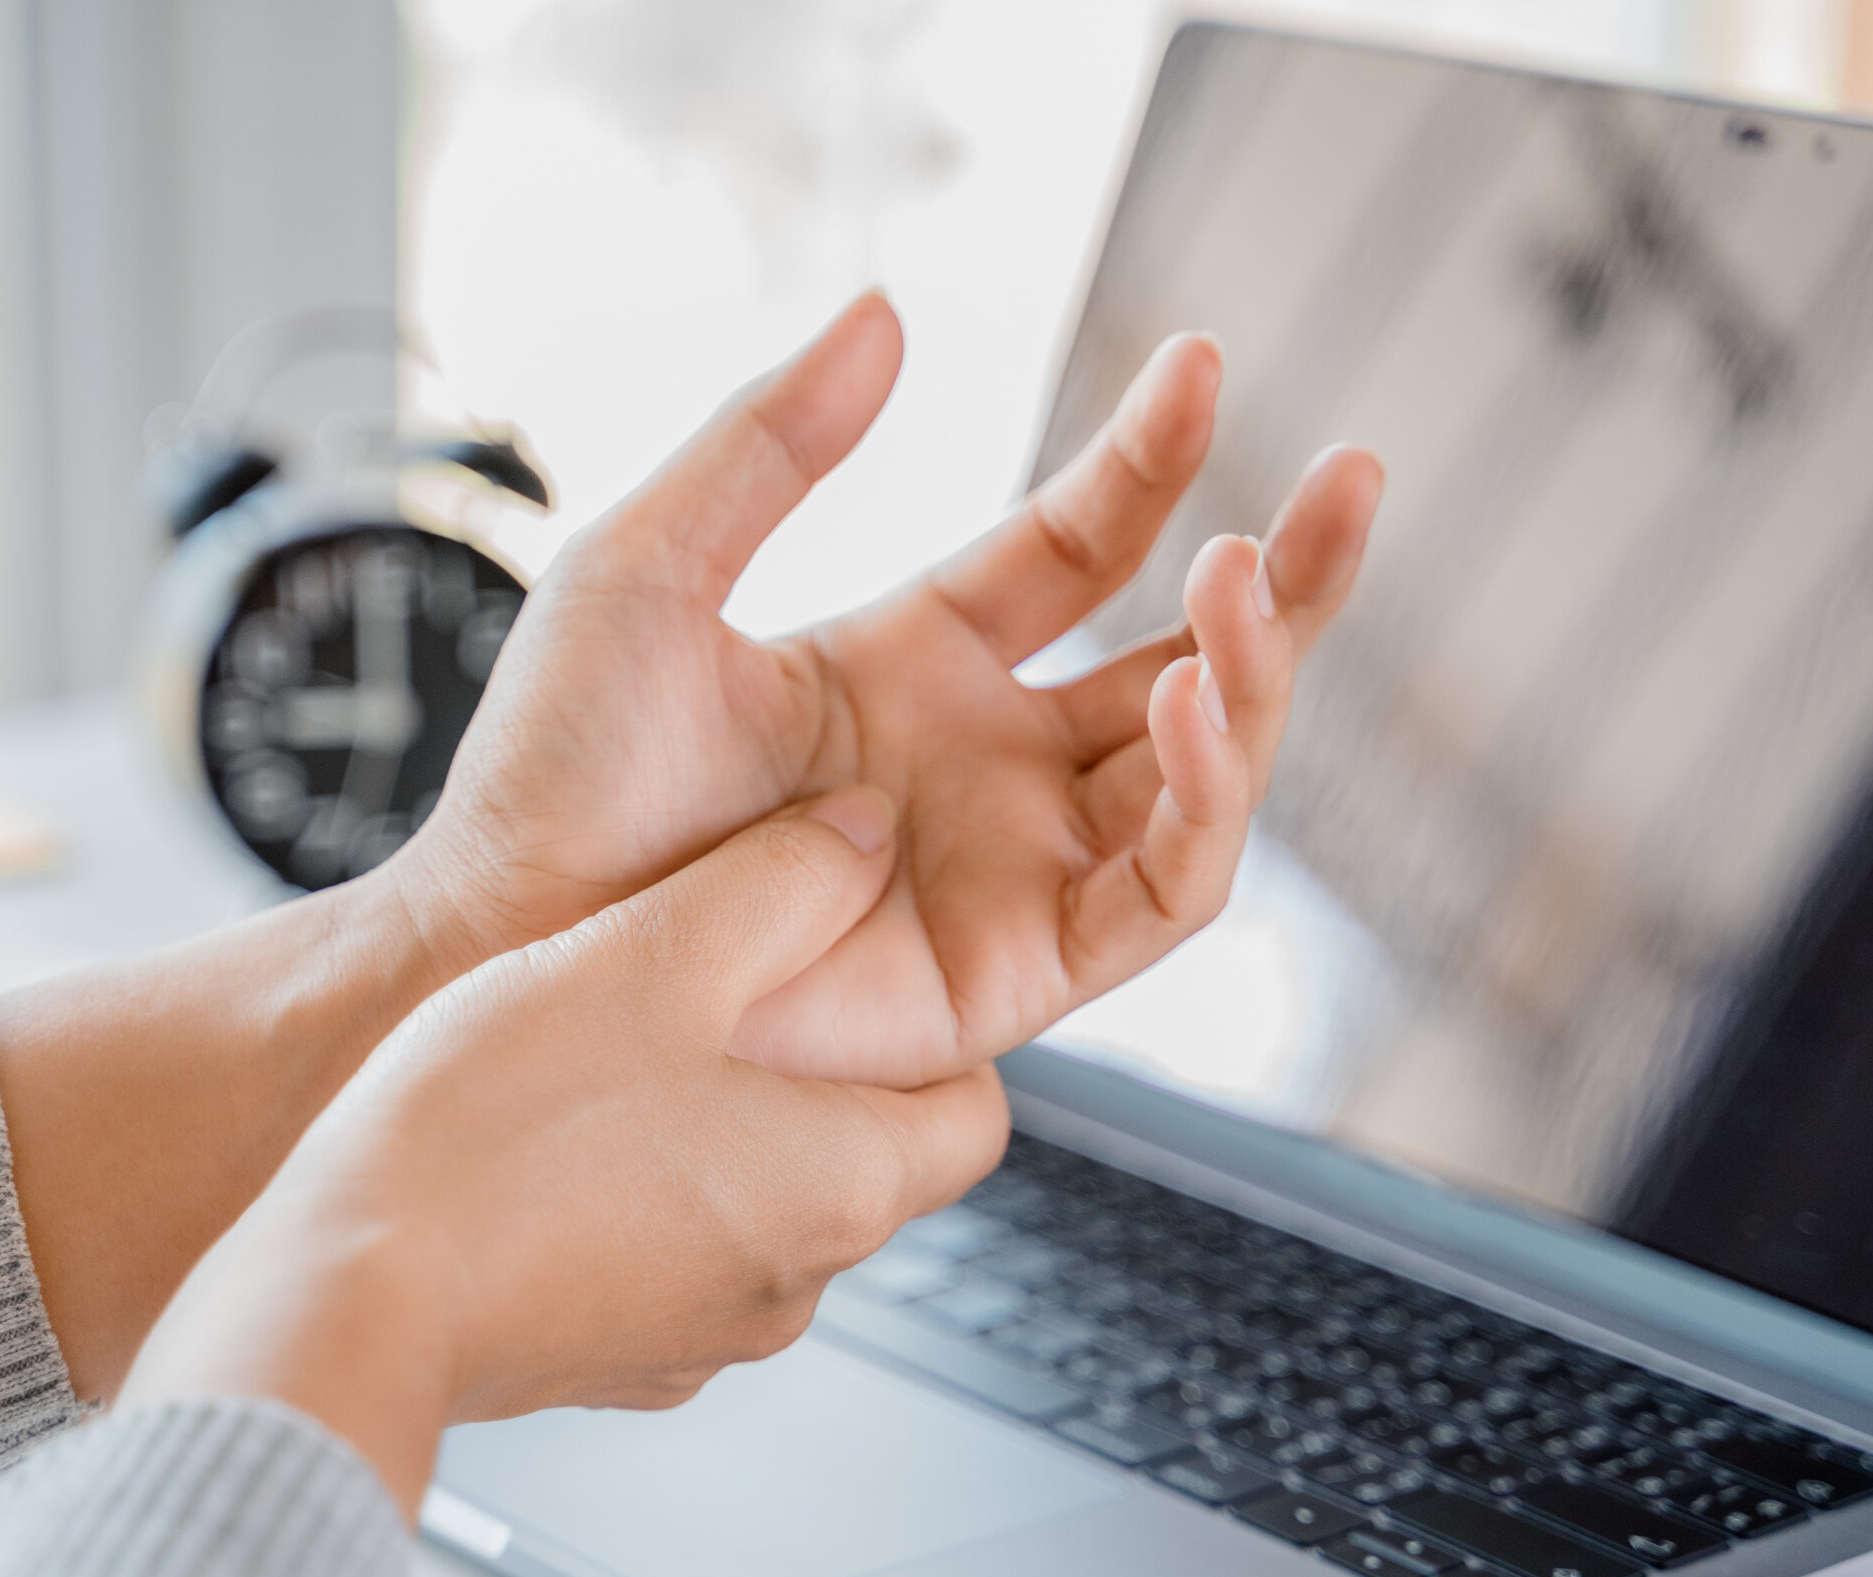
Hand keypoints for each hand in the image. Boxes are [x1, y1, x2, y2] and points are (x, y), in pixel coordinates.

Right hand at [123, 788, 1008, 1515]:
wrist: (343, 1297)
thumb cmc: (497, 1132)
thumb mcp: (654, 954)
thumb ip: (781, 882)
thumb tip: (865, 834)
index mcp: (843, 1185)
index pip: (979, 1117)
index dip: (939, 1036)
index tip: (864, 975)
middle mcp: (793, 1285)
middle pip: (860, 1158)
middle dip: (805, 1073)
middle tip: (715, 992)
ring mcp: (696, 1339)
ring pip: (752, 1211)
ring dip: (709, 1137)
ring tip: (610, 1058)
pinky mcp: (605, 1364)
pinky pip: (657, 1265)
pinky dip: (631, 1205)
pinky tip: (544, 1142)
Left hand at [392, 293, 1381, 1087]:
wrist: (516, 940)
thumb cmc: (556, 776)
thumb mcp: (649, 567)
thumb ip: (769, 444)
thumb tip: (886, 310)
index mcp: (913, 662)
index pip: (1079, 550)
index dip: (1148, 459)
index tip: (1201, 364)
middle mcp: (985, 764)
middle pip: (1184, 661)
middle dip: (1280, 576)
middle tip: (1355, 474)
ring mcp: (1009, 867)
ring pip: (1201, 775)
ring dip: (1253, 677)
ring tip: (1248, 581)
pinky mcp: (1017, 970)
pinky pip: (1160, 891)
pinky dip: (1206, 804)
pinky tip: (1198, 705)